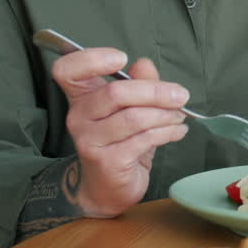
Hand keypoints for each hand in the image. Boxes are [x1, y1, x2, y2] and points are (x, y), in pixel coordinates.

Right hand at [51, 48, 189, 217]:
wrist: (107, 189)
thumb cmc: (120, 142)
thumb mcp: (131, 108)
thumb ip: (138, 83)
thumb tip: (144, 64)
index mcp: (81, 97)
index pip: (67, 70)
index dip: (91, 58)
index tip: (121, 58)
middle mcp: (78, 117)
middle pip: (115, 92)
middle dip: (155, 91)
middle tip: (180, 95)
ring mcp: (90, 141)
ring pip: (133, 117)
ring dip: (165, 114)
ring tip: (180, 115)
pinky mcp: (108, 161)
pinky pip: (143, 139)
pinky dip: (167, 132)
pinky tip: (178, 131)